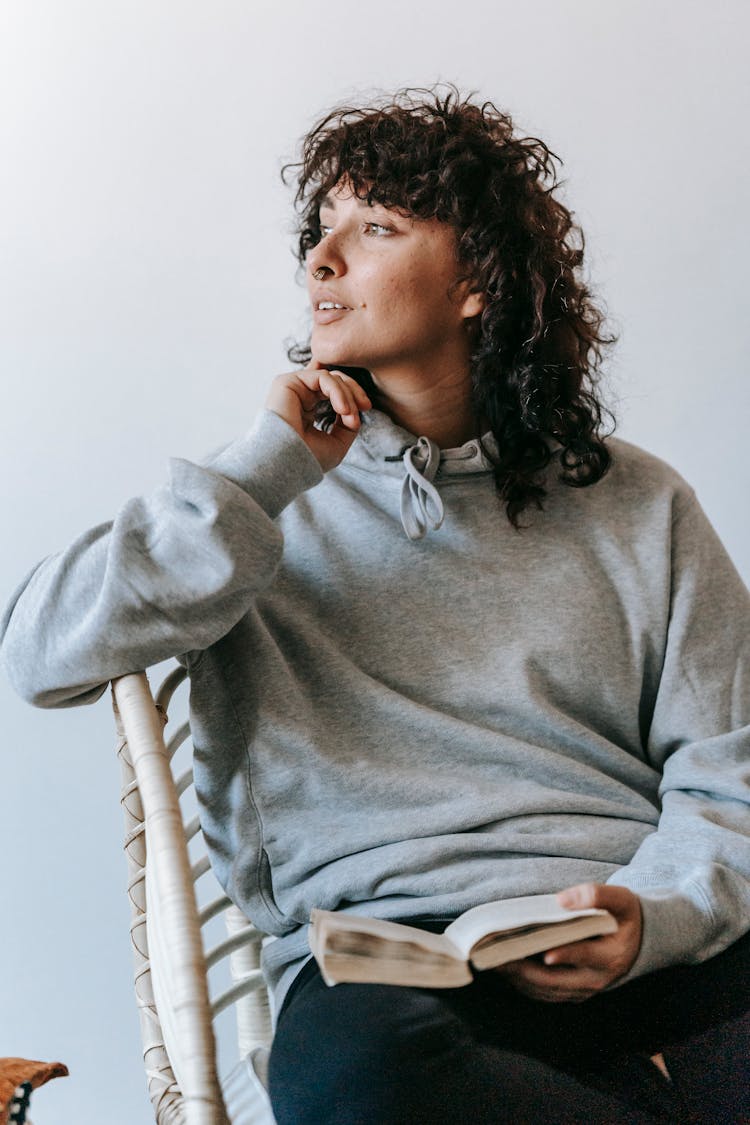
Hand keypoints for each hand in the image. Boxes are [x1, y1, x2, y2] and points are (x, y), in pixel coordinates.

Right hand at [265, 359, 371, 471]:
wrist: (287, 463)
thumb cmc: (309, 458)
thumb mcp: (337, 442)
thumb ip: (348, 423)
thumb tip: (355, 408)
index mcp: (307, 410)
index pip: (334, 392)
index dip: (353, 397)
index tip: (366, 409)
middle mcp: (299, 397)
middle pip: (334, 379)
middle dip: (354, 390)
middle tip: (366, 406)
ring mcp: (292, 388)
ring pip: (330, 378)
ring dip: (347, 394)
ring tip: (351, 415)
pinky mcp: (287, 382)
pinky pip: (322, 377)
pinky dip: (337, 391)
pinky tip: (343, 409)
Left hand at [495, 883, 642, 1002]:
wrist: (638, 941)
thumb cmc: (625, 917)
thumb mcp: (621, 900)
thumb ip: (596, 896)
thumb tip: (562, 899)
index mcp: (610, 956)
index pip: (585, 956)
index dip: (566, 954)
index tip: (545, 953)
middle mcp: (596, 979)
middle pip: (557, 981)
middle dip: (526, 971)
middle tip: (499, 958)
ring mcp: (585, 989)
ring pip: (548, 991)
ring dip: (520, 980)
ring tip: (495, 963)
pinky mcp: (575, 992)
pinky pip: (547, 994)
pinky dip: (525, 985)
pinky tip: (507, 971)